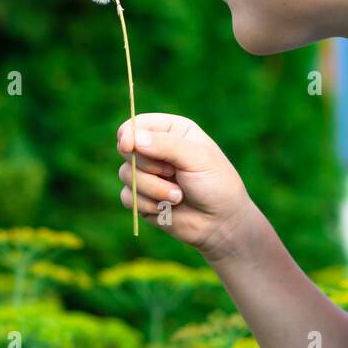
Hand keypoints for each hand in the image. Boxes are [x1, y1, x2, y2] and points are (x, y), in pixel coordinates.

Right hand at [116, 112, 257, 262]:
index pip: (137, 124)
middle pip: (126, 150)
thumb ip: (166, 145)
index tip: (128, 147)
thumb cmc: (216, 184)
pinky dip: (147, 204)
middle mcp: (156, 149)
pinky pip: (127, 197)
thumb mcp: (197, 158)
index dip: (128, 135)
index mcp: (171, 131)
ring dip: (152, 189)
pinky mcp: (142, 197)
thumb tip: (133, 139)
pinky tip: (168, 208)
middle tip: (173, 173)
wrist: (221, 222)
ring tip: (178, 196)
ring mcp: (148, 174)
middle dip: (148, 167)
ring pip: (126, 175)